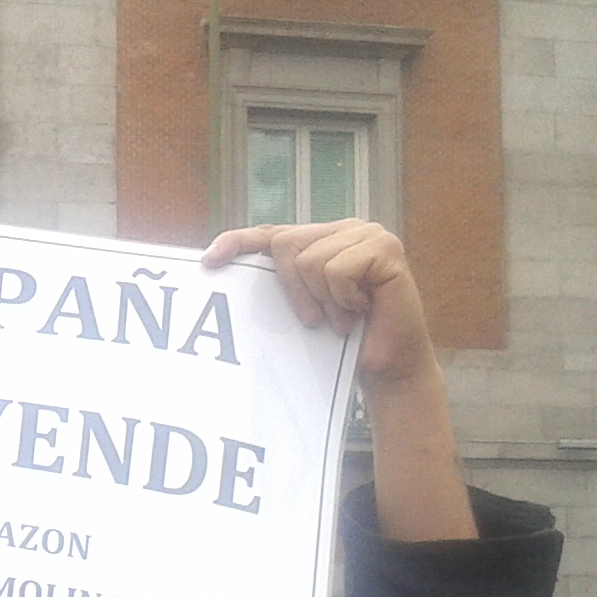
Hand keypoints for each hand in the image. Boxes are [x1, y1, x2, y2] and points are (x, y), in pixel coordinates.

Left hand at [201, 220, 435, 385]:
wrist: (387, 367)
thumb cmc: (344, 340)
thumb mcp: (304, 308)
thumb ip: (281, 284)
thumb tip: (226, 273)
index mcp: (321, 239)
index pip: (271, 233)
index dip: (239, 241)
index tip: (209, 260)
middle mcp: (343, 229)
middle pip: (285, 244)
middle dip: (293, 289)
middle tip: (316, 320)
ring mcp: (367, 234)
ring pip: (311, 260)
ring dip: (325, 299)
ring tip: (345, 316)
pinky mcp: (384, 248)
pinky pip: (338, 270)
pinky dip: (345, 297)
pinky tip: (363, 308)